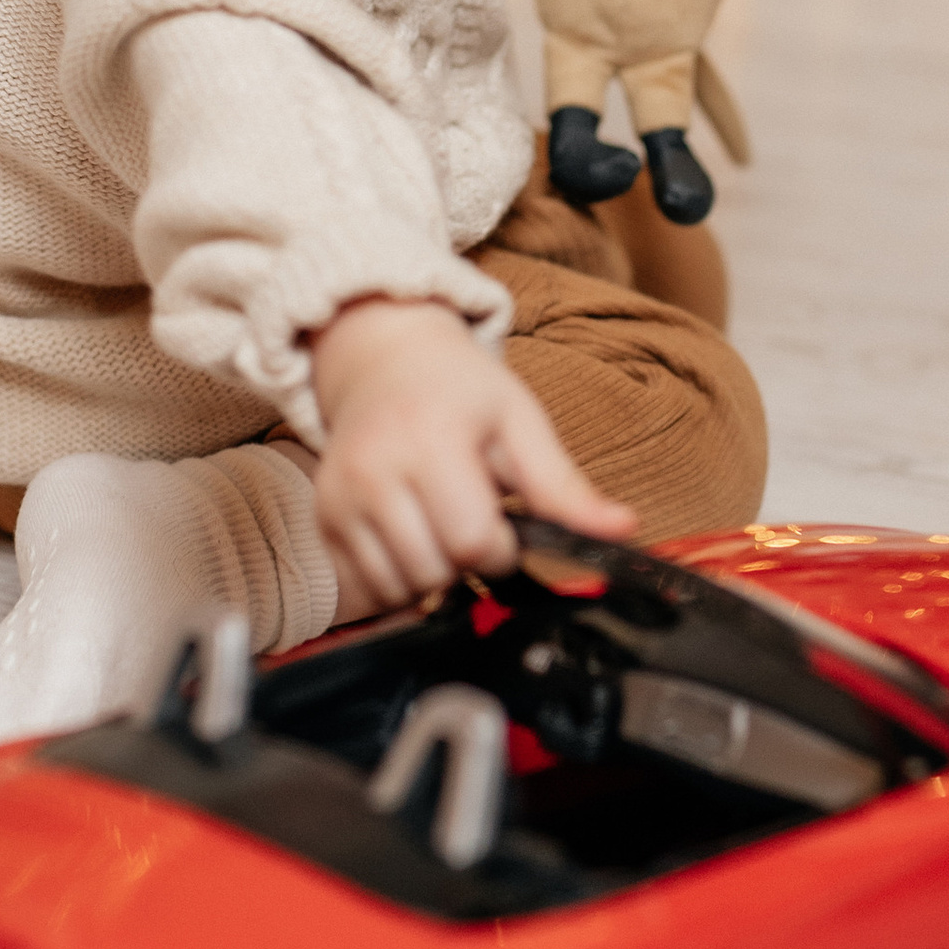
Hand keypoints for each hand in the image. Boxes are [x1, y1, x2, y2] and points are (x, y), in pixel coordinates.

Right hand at [306, 296, 634, 614]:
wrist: (383, 361)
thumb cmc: (460, 391)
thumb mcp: (521, 423)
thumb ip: (565, 487)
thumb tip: (625, 529)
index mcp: (430, 440)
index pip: (472, 542)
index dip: (501, 547)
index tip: (504, 522)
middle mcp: (373, 470)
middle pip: (434, 571)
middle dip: (465, 561)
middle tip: (471, 518)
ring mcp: (340, 497)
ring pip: (398, 587)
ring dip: (431, 574)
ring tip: (440, 524)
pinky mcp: (322, 519)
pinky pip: (365, 588)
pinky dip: (396, 578)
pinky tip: (411, 537)